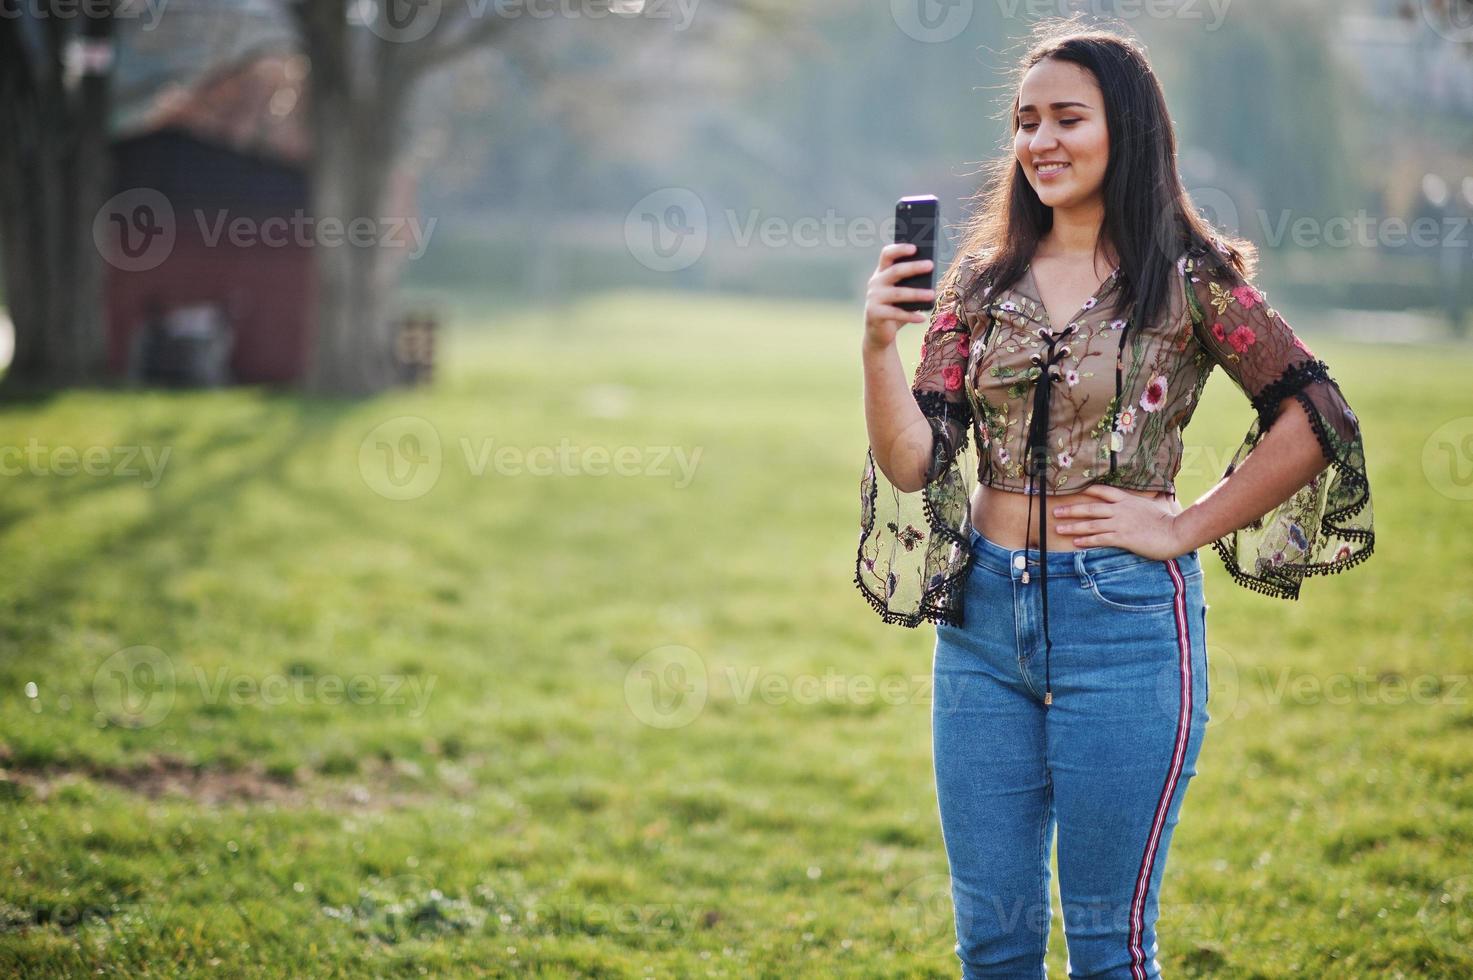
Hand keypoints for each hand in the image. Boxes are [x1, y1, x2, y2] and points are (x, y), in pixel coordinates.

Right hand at [862, 242, 935, 350]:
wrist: (879, 334)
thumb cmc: (895, 309)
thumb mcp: (903, 294)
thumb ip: (911, 283)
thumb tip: (930, 274)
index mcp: (881, 273)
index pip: (887, 254)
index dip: (900, 249)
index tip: (915, 247)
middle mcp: (875, 283)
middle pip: (895, 271)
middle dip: (913, 267)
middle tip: (931, 265)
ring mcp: (873, 298)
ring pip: (898, 293)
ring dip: (916, 294)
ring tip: (932, 294)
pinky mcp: (874, 314)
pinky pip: (895, 313)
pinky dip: (910, 316)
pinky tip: (922, 318)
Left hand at [1053, 484, 1190, 559]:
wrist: (1175, 532)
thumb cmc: (1165, 521)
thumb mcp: (1148, 507)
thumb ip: (1135, 505)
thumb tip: (1131, 505)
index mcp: (1126, 500)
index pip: (1103, 491)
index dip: (1087, 491)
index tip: (1074, 491)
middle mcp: (1120, 510)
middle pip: (1090, 508)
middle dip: (1071, 510)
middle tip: (1056, 512)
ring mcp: (1120, 524)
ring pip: (1091, 524)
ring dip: (1073, 527)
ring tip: (1059, 529)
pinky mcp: (1123, 538)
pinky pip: (1100, 538)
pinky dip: (1087, 540)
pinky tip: (1076, 542)